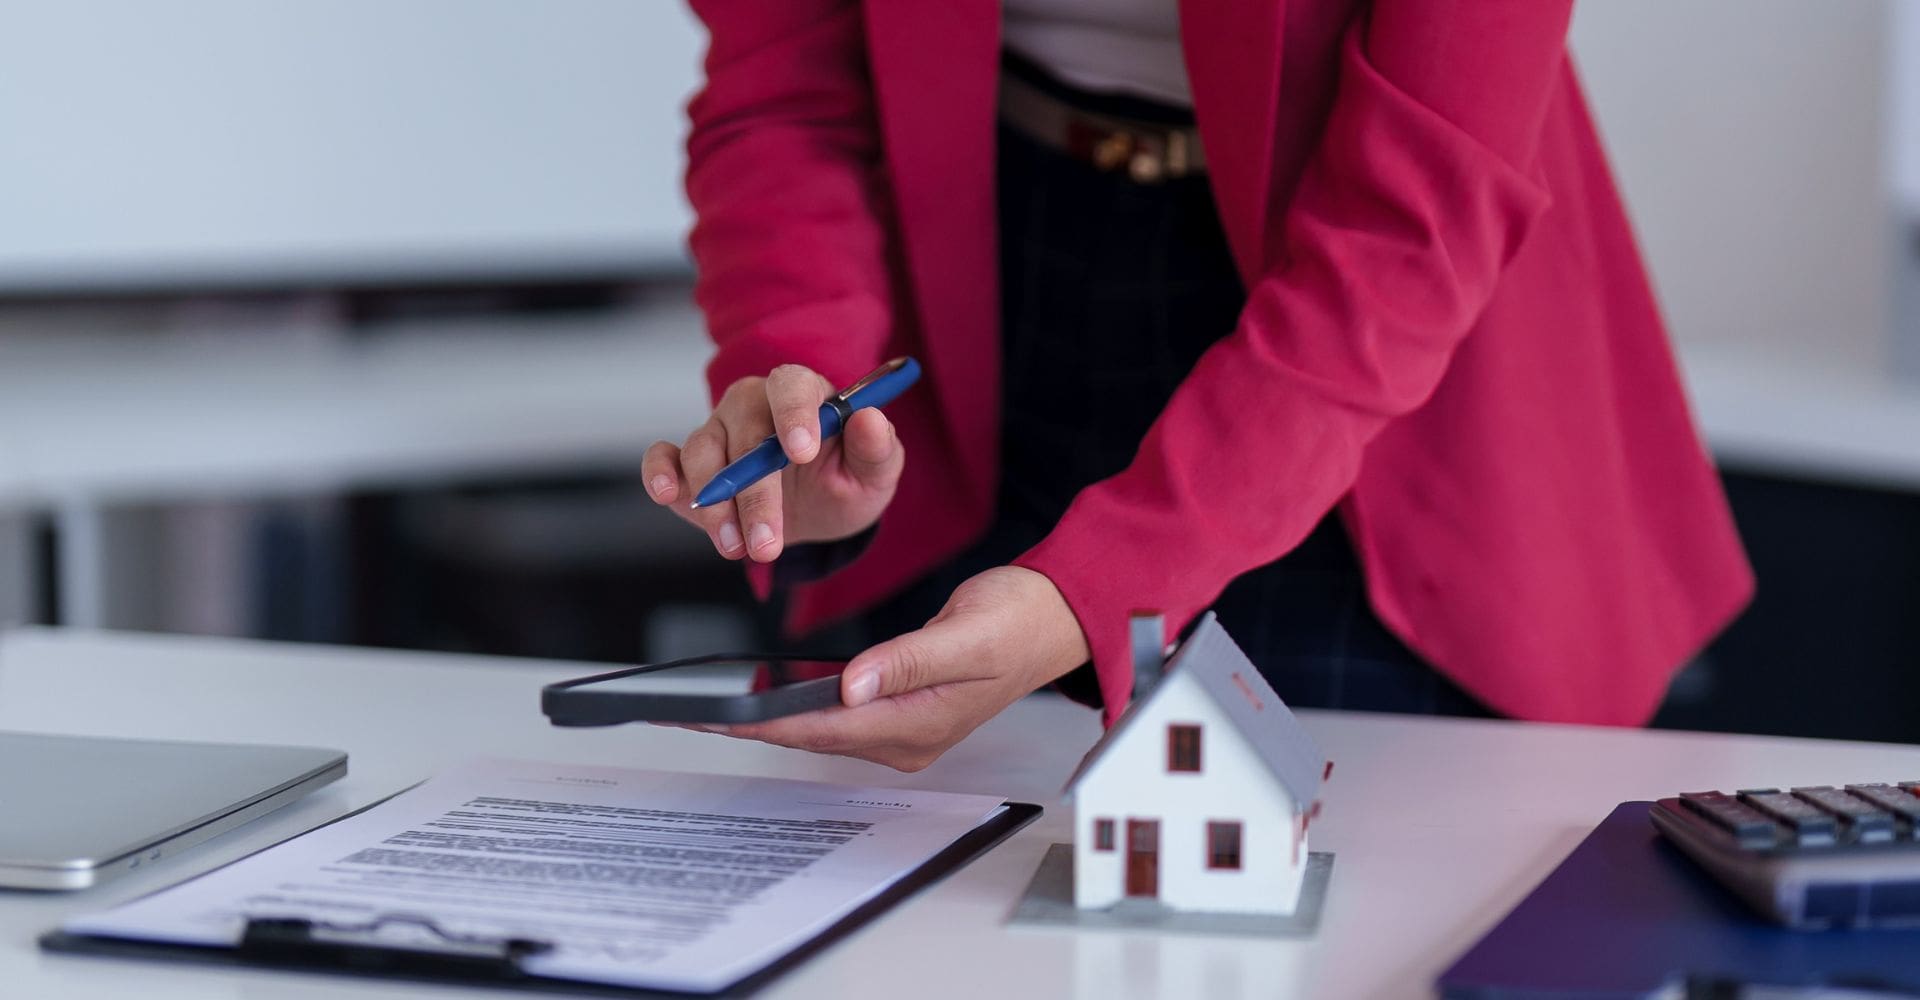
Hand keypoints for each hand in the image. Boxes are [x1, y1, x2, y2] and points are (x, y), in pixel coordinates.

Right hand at [643, 364, 904, 562]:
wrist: (816, 513)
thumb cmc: (844, 481)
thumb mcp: (874, 474)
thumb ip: (877, 449)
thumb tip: (871, 420)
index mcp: (803, 394)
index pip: (791, 386)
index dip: (794, 414)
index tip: (801, 453)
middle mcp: (754, 405)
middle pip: (744, 432)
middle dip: (755, 493)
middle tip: (768, 543)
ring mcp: (718, 431)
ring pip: (703, 453)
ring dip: (716, 505)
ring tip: (738, 548)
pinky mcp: (687, 463)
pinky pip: (664, 456)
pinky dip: (659, 471)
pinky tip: (666, 494)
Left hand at [692, 566, 1091, 771]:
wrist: (1055, 618)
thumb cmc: (1020, 621)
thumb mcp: (968, 633)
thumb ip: (909, 659)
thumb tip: (853, 684)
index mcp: (919, 723)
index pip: (822, 727)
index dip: (761, 722)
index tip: (712, 716)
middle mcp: (907, 737)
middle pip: (811, 735)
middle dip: (748, 725)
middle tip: (686, 712)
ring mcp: (904, 728)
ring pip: (819, 729)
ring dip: (766, 719)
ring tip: (709, 708)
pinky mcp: (901, 710)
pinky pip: (836, 716)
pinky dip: (795, 706)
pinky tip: (764, 697)